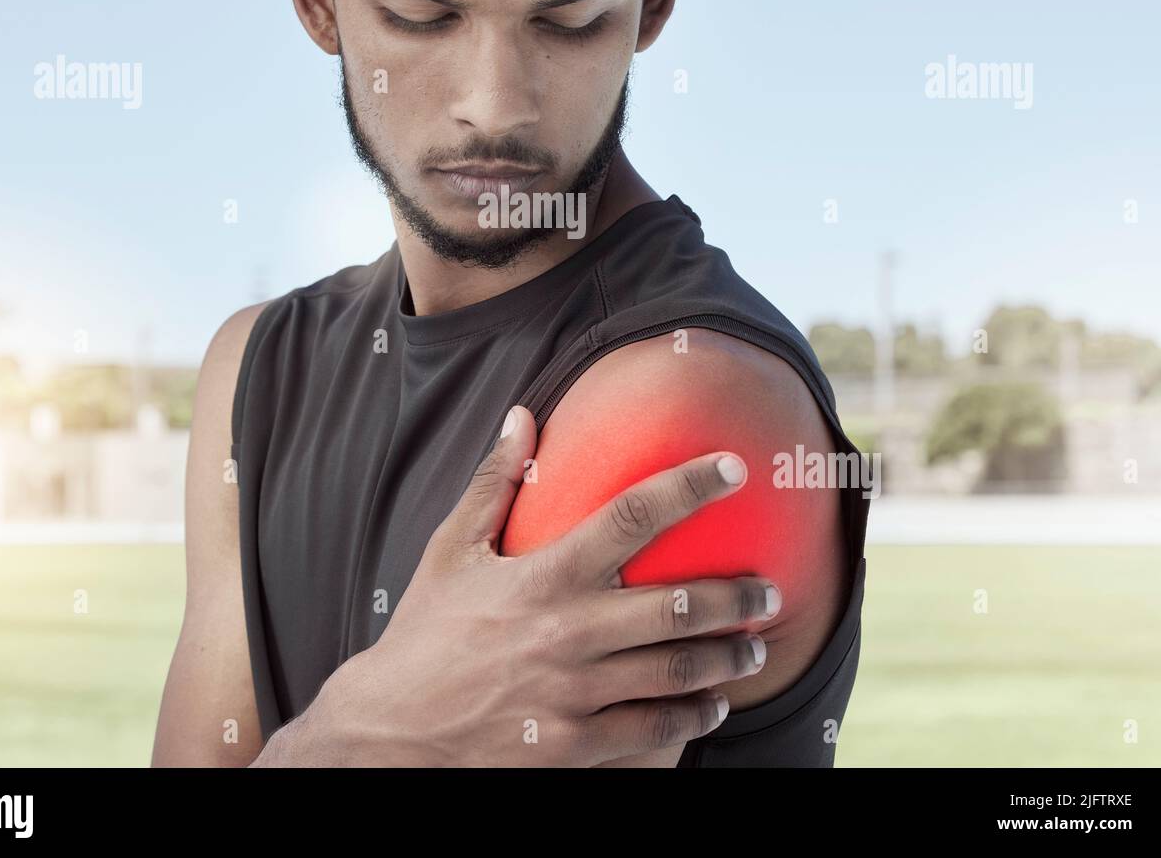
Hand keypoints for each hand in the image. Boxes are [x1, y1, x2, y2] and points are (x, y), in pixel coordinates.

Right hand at [265, 406, 778, 765]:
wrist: (391, 732)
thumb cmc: (425, 633)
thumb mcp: (451, 550)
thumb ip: (493, 483)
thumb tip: (521, 416)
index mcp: (544, 575)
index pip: (633, 514)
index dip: (690, 486)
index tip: (735, 468)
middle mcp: (569, 631)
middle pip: (678, 603)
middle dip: (736, 594)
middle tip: (769, 589)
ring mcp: (575, 693)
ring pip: (676, 670)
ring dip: (727, 656)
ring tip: (753, 647)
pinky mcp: (575, 746)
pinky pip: (653, 730)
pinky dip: (692, 716)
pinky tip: (712, 706)